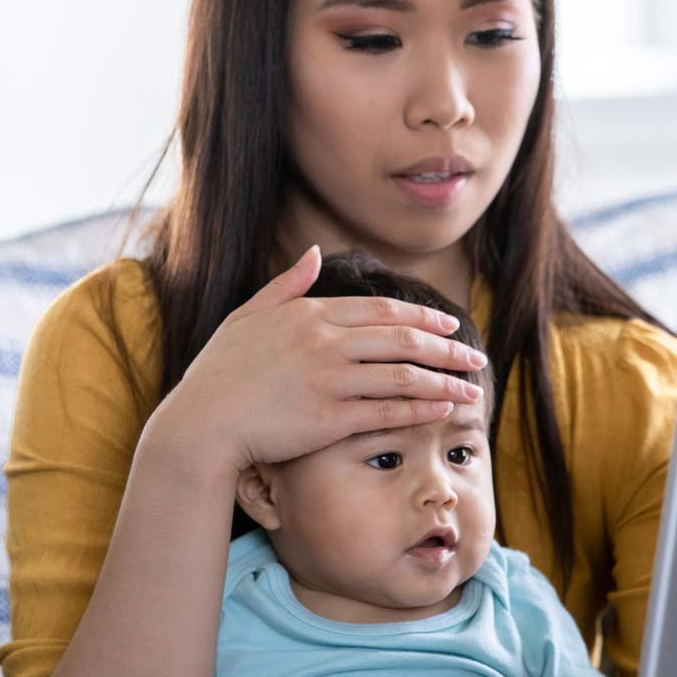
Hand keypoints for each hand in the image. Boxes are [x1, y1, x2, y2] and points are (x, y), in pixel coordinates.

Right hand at [141, 245, 487, 473]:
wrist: (203, 422)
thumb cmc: (221, 371)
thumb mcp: (249, 315)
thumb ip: (287, 284)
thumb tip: (314, 253)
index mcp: (311, 314)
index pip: (381, 310)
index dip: (421, 317)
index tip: (449, 327)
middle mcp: (326, 342)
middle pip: (402, 339)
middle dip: (445, 349)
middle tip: (473, 357)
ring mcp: (330, 380)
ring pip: (403, 375)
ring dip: (444, 382)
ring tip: (472, 390)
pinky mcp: (331, 418)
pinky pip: (388, 410)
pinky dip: (421, 409)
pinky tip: (443, 411)